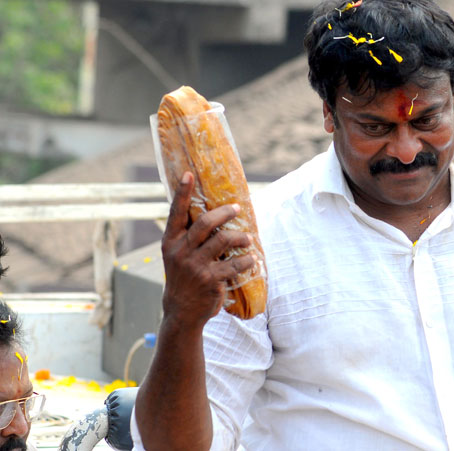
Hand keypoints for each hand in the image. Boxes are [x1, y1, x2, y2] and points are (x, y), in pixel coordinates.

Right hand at [160, 171, 255, 328]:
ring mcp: (195, 266)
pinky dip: (246, 260)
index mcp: (171, 242)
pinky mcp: (210, 280)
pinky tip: (252, 259)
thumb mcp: (178, 255)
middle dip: (224, 213)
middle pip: (205, 223)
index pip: (176, 213)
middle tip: (237, 208)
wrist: (182, 310)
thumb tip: (211, 213)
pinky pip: (234, 264)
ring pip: (223, 241)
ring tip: (248, 238)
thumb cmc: (184, 277)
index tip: (188, 173)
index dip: (182, 192)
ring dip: (240, 237)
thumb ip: (189, 237)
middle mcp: (181, 251)